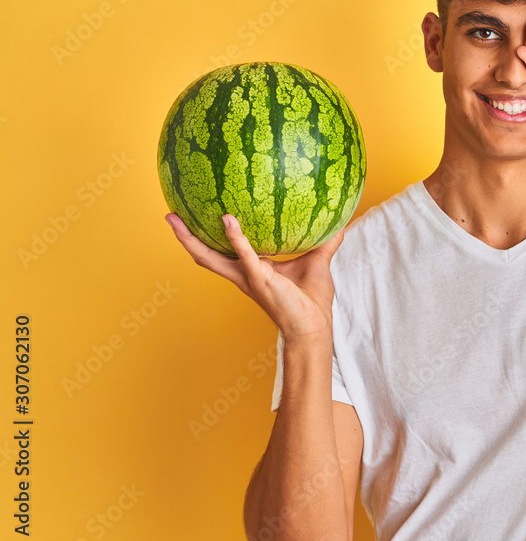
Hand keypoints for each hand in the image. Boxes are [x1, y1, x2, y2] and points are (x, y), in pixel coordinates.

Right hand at [165, 213, 343, 344]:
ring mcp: (249, 278)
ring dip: (192, 239)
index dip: (208, 236)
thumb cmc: (312, 299)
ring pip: (212, 257)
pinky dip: (236, 239)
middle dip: (186, 237)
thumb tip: (339, 221)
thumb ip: (325, 241)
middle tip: (170, 216)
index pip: (224, 251)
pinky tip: (229, 221)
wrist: (315, 325)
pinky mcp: (260, 280)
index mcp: (252, 270)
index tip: (196, 215)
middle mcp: (244, 274)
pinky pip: (245, 256)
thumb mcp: (317, 261)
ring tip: (175, 218)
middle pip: (205, 255)